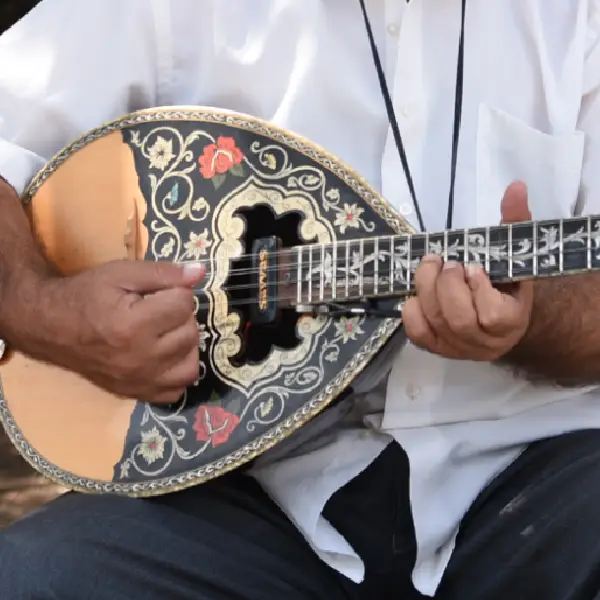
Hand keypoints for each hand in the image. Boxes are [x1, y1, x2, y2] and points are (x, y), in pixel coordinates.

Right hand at [22, 260, 205, 403]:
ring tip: (165, 332)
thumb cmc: (86, 295)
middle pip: (190, 333)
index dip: (175, 291)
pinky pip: (177, 390)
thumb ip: (163, 273)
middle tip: (158, 310)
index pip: (184, 304)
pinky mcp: (137, 394)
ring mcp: (140, 381)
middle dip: (180, 316)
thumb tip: (200, 273)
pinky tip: (165, 356)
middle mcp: (140, 359)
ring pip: (190, 363)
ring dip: (184, 344)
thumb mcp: (121, 273)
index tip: (156, 292)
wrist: (50, 327)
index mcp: (133, 325)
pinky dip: (176, 372)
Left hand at [402, 181, 533, 360]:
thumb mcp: (514, 255)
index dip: (477, 289)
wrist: (499, 318)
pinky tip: (416, 294)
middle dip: (445, 285)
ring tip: (430, 267)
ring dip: (425, 289)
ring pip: (435, 323)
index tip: (471, 266)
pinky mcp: (436, 349)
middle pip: (457, 318)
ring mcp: (458, 349)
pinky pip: (417, 333)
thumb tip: (515, 187)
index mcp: (511, 322)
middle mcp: (485, 344)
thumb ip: (514, 223)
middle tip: (444, 262)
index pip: (493, 315)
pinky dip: (411, 310)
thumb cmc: (505, 284)